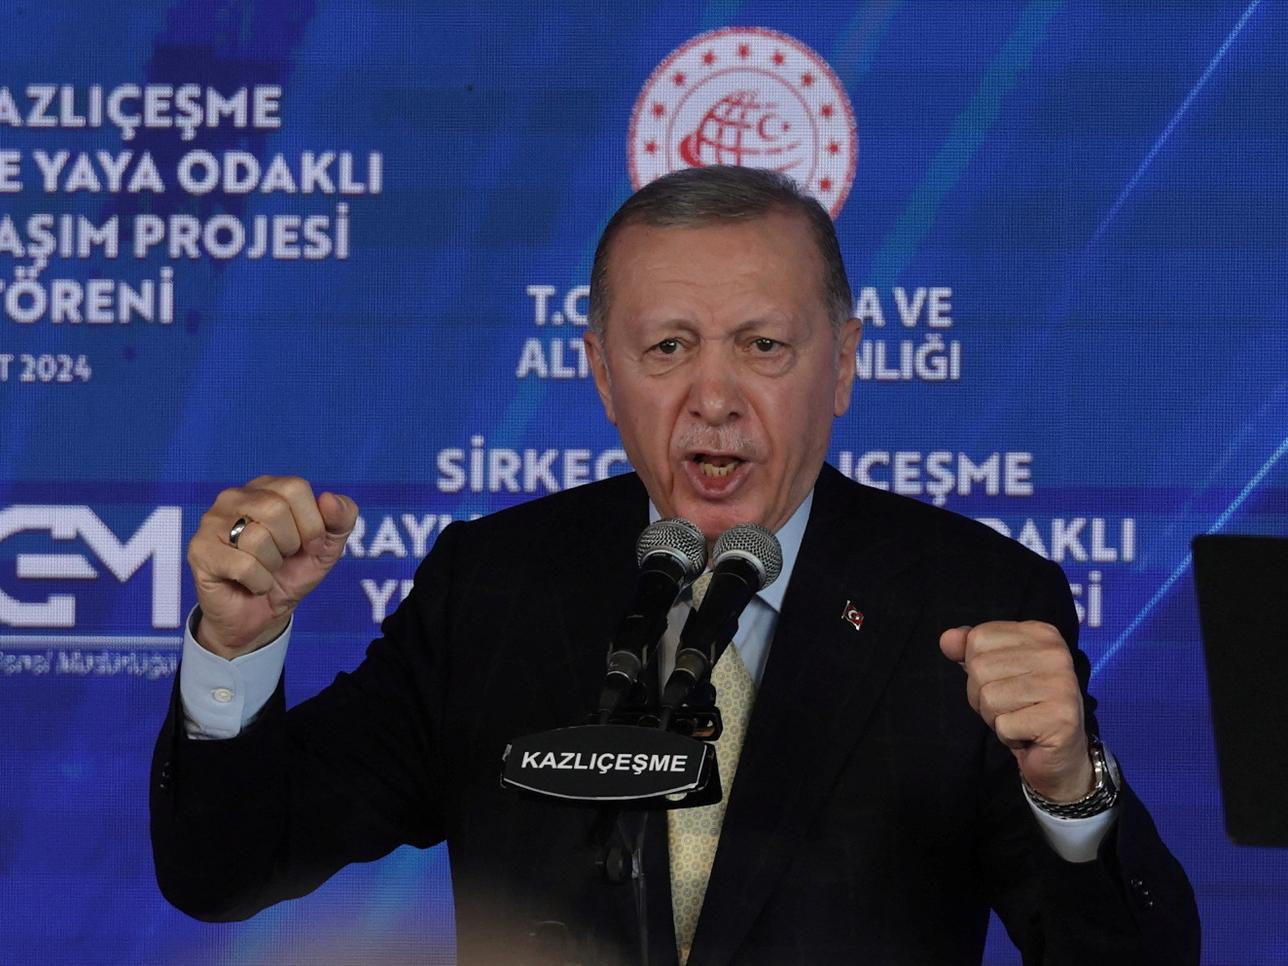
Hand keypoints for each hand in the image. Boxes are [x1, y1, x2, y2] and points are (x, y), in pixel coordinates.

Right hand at [187, 476, 357, 658]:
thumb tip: (329, 498)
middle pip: (275, 508)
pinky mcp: (199, 551)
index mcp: (265, 488)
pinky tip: (251, 584)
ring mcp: (211, 522)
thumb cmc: (291, 573)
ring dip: (273, 566)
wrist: (262, 615)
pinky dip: (259, 583)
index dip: (312, 523)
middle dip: (291, 543)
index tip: (311, 545)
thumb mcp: (327, 547)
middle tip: (284, 558)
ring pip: (257, 538)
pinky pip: (243, 565)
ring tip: (265, 570)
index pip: (295, 487)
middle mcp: (234, 497)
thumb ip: (342, 518)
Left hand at [939, 621, 1093, 801]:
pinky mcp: (1061, 718)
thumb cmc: (1022, 708)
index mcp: (1040, 633)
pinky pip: (1004, 725)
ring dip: (994, 718)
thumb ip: (969, 651)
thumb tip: (947, 639)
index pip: (978, 638)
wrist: (1059, 756)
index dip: (976, 667)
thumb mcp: (993, 672)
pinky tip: (1028, 735)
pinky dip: (1007, 736)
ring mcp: (1061, 684)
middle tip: (1010, 707)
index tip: (1003, 682)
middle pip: (980, 668)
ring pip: (989, 698)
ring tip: (1019, 721)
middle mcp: (1055, 653)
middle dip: (982, 696)